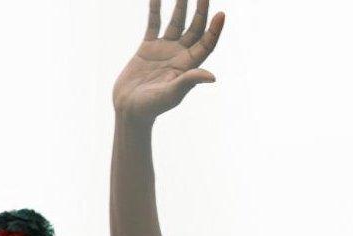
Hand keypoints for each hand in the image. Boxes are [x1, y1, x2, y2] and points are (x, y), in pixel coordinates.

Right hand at [113, 0, 224, 122]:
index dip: (215, 30)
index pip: (206, 44)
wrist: (130, 109)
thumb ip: (189, 81)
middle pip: (195, 29)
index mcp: (189, 66)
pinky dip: (155, 10)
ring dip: (181, 7)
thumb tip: (212, 76)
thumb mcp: (172, 94)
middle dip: (200, 12)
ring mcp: (164, 50)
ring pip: (176, 23)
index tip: (221, 14)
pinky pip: (153, 24)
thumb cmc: (153, 106)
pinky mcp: (147, 48)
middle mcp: (180, 55)